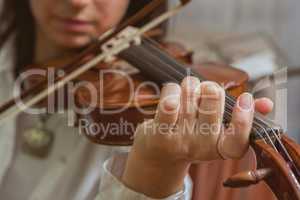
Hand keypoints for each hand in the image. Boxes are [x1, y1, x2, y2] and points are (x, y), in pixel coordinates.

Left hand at [122, 76, 272, 197]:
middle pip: (213, 105)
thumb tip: (265, 104)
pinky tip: (172, 93)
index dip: (244, 119)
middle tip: (205, 88)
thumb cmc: (192, 134)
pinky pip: (169, 103)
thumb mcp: (217, 131)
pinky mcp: (160, 133)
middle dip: (210, 88)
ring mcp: (181, 140)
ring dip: (189, 86)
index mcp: (220, 148)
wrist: (159, 154)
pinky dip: (172, 90)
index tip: (245, 98)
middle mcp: (202, 147)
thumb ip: (241, 116)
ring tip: (186, 92)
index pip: (238, 141)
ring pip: (190, 94)